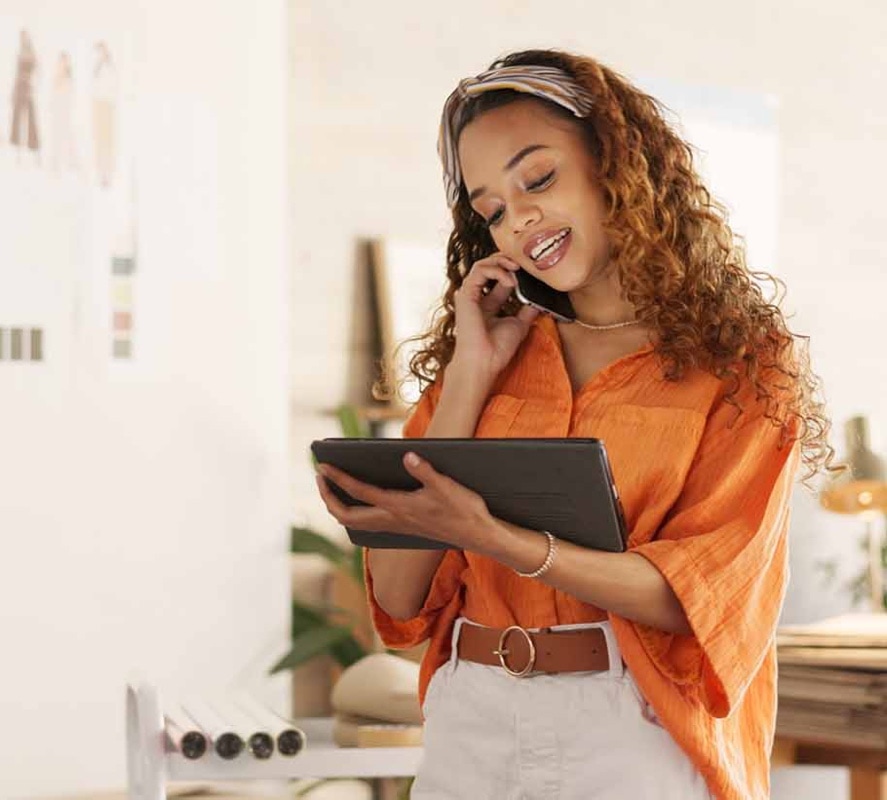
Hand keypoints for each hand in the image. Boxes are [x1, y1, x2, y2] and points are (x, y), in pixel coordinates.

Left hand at [315, 452, 496, 551]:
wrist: (478, 535)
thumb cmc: (464, 510)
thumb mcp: (446, 486)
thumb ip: (425, 471)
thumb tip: (407, 455)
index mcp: (399, 507)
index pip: (359, 492)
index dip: (338, 478)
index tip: (322, 465)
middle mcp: (393, 520)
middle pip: (347, 516)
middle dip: (328, 498)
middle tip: (319, 477)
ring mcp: (397, 526)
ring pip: (356, 523)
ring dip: (338, 506)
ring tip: (331, 487)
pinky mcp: (403, 528)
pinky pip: (368, 524)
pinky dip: (355, 512)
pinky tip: (358, 501)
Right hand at [452, 253, 539, 379]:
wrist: (484, 362)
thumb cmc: (497, 349)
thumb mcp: (520, 325)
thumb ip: (527, 310)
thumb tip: (540, 299)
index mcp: (488, 304)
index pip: (500, 278)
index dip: (515, 271)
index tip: (531, 272)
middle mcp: (477, 297)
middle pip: (489, 267)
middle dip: (507, 260)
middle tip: (524, 263)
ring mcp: (470, 295)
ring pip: (482, 264)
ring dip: (502, 261)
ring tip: (517, 267)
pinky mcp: (465, 294)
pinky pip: (479, 271)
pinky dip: (496, 270)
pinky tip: (510, 280)